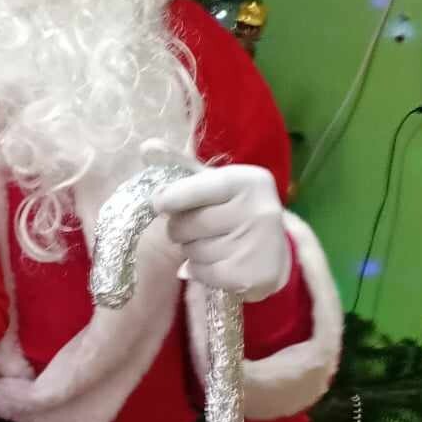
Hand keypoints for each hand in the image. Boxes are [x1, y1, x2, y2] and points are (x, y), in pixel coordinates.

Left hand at [151, 165, 290, 301]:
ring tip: (213, 244)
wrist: (275, 252)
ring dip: (191, 250)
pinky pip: (201, 272)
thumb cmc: (234, 210)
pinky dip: (198, 271)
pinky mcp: (252, 275)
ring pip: (192, 250)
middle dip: (180, 228)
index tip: (158, 203)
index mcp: (249, 181)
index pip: (199, 188)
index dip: (172, 197)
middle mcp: (258, 210)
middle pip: (189, 224)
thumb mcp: (214, 183)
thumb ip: (181, 166)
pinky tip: (218, 263)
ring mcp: (257, 244)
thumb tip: (146, 146)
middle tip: (195, 227)